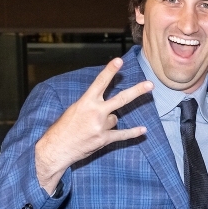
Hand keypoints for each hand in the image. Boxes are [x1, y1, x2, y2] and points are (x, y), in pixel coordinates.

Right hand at [35, 58, 151, 193]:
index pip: (100, 82)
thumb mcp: (74, 110)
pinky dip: (132, 133)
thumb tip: (109, 108)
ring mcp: (101, 126)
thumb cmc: (64, 127)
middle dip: (137, 91)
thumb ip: (91, 105)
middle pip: (121, 99)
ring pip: (114, 119)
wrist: (57, 148)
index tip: (119, 60)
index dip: (110, 71)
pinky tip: (143, 130)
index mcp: (85, 102)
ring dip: (107, 122)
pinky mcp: (104, 139)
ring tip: (92, 128)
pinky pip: (122, 134)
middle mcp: (95, 112)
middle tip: (150, 84)